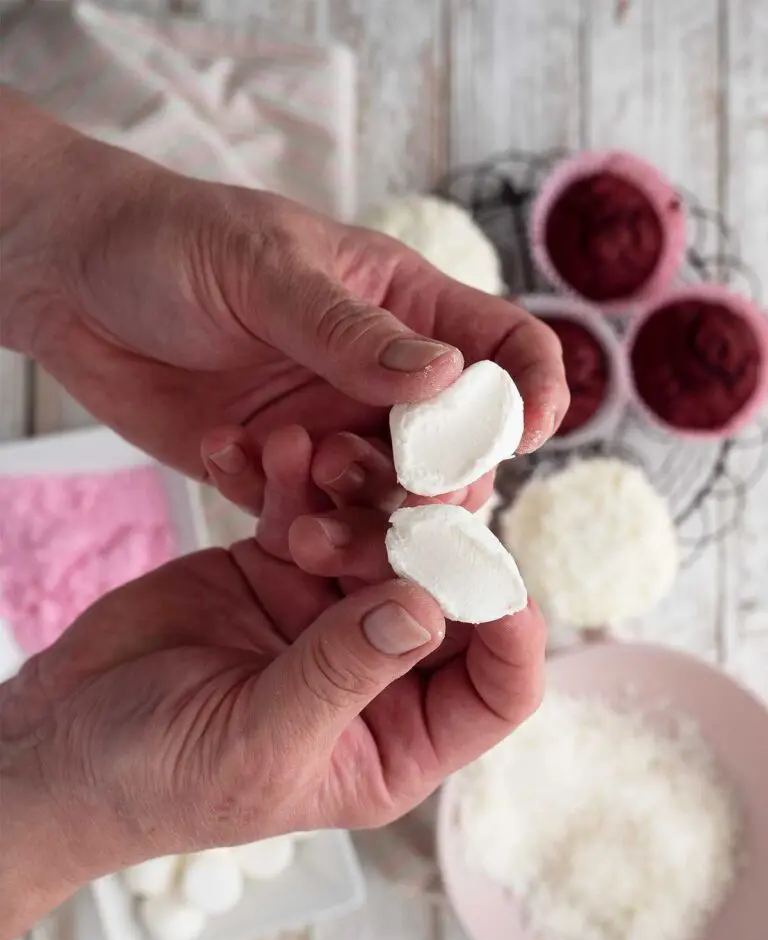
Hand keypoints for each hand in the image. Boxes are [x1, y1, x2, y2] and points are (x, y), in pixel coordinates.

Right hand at [0, 426, 544, 939]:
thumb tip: (426, 608)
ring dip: (357, 491)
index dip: (514, 634)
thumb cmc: (159, 778)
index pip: (496, 690)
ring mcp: (331, 610)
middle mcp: (380, 670)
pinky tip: (275, 450)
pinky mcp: (282, 565)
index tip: (496, 573)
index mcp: (399, 739)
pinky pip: (310, 510)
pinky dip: (296, 479)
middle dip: (430, 534)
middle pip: (445, 593)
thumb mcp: (256, 742)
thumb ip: (341, 674)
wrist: (66, 738)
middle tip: (412, 476)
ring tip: (319, 456)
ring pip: (380, 536)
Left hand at [1, 92, 567, 489]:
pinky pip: (306, 515)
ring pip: (388, 503)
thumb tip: (447, 379)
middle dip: (438, 487)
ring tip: (302, 519)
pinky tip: (228, 462)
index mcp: (404, 308)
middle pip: (457, 453)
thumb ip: (350, 330)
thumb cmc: (176, 243)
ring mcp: (333, 430)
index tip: (530, 430)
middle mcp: (382, 380)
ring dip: (360, 522)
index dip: (535, 388)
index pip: (505, 348)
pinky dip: (280, 511)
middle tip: (395, 500)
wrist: (74, 282)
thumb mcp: (264, 268)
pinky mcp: (278, 474)